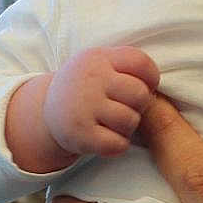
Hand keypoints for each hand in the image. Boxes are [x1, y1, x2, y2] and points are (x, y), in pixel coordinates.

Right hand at [44, 45, 160, 158]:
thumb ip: (126, 67)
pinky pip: (118, 144)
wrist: (46, 111)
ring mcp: (84, 107)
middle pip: (140, 94)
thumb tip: (157, 88)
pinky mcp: (80, 134)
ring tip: (114, 123)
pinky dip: (117, 145)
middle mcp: (90, 79)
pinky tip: (106, 138)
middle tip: (125, 107)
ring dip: (128, 127)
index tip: (143, 86)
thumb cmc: (85, 87)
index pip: (141, 62)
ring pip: (130, 120)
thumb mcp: (99, 64)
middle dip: (139, 105)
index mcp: (99, 58)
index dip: (151, 78)